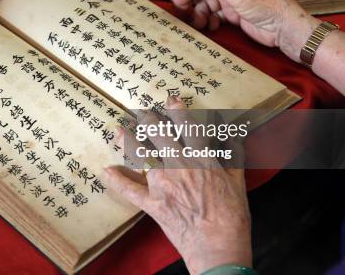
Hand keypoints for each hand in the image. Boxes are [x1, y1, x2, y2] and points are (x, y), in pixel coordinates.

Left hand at [104, 98, 251, 274]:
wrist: (218, 245)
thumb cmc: (232, 216)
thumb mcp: (238, 182)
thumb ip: (233, 155)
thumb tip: (231, 136)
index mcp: (201, 158)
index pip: (188, 127)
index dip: (178, 111)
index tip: (170, 99)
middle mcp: (179, 165)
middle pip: (159, 135)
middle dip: (149, 120)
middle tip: (141, 111)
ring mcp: (162, 184)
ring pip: (141, 155)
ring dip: (128, 141)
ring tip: (119, 131)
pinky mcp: (152, 203)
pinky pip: (130, 190)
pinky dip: (116, 181)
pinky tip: (106, 172)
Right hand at [172, 0, 319, 61]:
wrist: (285, 29)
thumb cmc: (268, 8)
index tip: (178, 2)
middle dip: (193, 3)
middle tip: (184, 15)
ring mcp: (233, 0)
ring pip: (208, 5)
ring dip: (200, 14)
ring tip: (199, 24)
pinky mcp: (235, 14)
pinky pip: (215, 15)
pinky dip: (209, 21)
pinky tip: (211, 27)